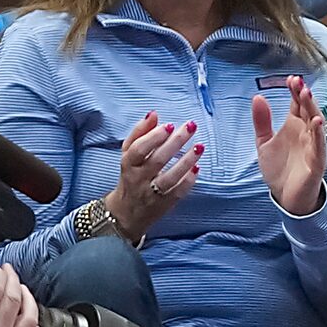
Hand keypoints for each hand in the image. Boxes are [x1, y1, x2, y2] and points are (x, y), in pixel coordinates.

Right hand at [106, 112, 201, 242]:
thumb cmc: (131, 175)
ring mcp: (152, 192)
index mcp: (128, 164)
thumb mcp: (128, 155)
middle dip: (175, 142)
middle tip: (190, 127)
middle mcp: (138, 178)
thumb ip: (139, 134)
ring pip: (169, 177)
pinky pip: (178, 192)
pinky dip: (188, 180)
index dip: (153, 137)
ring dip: (186, 161)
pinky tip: (198, 167)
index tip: (170, 125)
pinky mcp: (165, 203)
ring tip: (200, 146)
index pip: (138, 149)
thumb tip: (153, 114)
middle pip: (157, 160)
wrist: (126, 212)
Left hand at [250, 76, 326, 217]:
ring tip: (306, 95)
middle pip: (308, 110)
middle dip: (304, 96)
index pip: (297, 105)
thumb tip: (258, 97)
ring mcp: (313, 146)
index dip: (295, 91)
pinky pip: (319, 145)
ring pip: (315, 124)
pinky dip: (319, 134)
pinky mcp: (317, 161)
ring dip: (312, 109)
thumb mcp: (264, 142)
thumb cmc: (280, 170)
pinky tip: (317, 122)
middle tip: (299, 83)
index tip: (291, 79)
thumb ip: (262, 121)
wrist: (286, 197)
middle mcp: (306, 134)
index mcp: (294, 127)